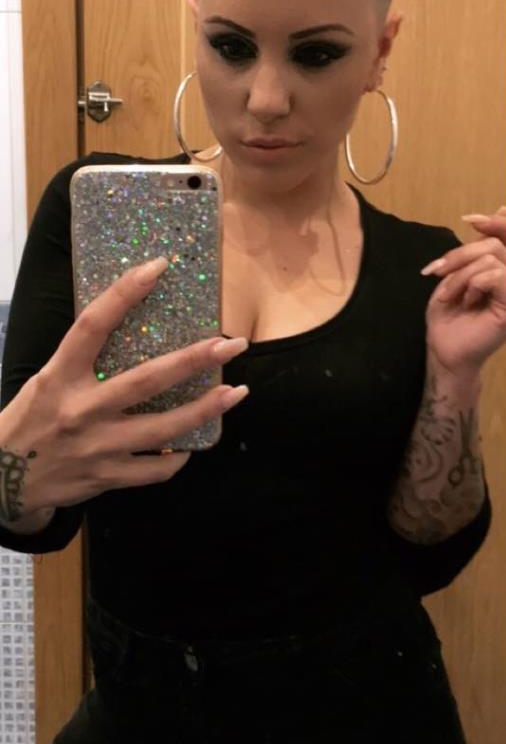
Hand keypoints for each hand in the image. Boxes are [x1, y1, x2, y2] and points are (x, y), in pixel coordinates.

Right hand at [0, 257, 249, 521]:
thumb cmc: (30, 420)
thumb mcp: (47, 381)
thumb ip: (84, 360)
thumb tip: (133, 323)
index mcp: (59, 376)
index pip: (92, 324)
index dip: (124, 292)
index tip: (158, 266)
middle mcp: (80, 409)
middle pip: (147, 380)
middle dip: (195, 359)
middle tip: (233, 343)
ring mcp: (96, 446)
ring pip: (164, 428)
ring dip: (206, 409)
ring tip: (237, 392)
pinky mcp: (106, 477)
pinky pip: (155, 468)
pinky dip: (179, 456)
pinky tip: (194, 442)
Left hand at [421, 207, 505, 378]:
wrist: (443, 348)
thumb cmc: (450, 314)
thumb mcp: (461, 270)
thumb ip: (481, 245)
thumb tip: (503, 208)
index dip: (498, 221)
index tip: (470, 220)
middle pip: (495, 242)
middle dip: (459, 254)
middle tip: (437, 271)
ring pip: (491, 257)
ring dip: (459, 274)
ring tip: (449, 294)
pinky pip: (495, 275)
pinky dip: (470, 283)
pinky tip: (465, 300)